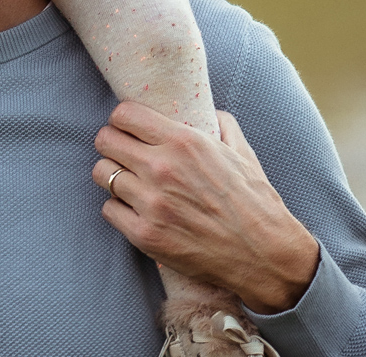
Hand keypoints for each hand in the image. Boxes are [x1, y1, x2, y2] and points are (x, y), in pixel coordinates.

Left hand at [94, 105, 320, 315]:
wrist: (263, 253)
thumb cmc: (255, 201)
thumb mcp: (241, 151)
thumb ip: (221, 124)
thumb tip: (210, 112)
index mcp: (184, 141)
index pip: (124, 114)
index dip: (123, 120)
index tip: (129, 129)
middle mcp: (162, 168)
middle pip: (105, 140)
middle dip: (113, 144)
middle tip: (125, 155)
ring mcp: (151, 203)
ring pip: (102, 174)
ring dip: (114, 176)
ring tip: (130, 183)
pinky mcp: (145, 234)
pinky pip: (108, 209)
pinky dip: (119, 209)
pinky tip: (136, 210)